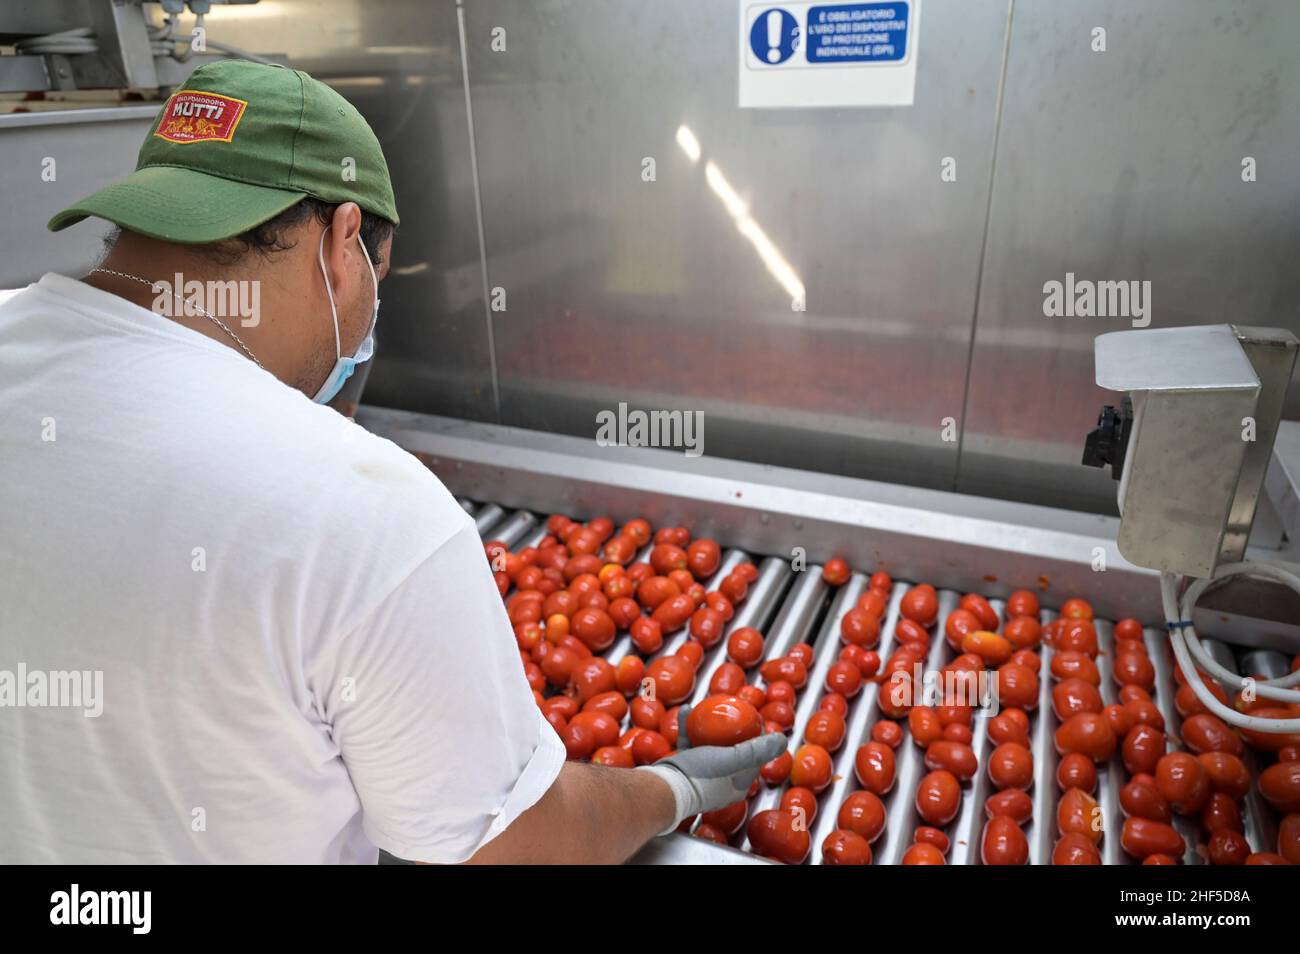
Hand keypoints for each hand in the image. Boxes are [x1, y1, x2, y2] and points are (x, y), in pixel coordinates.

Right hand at [636, 704, 786, 833]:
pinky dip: (689, 728)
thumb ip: (757, 751)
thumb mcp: (733, 760)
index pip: (753, 758)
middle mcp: (721, 782)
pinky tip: (687, 711)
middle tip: (730, 710)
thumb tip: (783, 739)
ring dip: (708, 725)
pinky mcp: (683, 768)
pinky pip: (689, 743)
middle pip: (731, 749)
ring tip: (708, 708)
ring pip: (708, 745)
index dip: (755, 737)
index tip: (753, 718)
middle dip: (730, 728)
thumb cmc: (700, 776)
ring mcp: (701, 776)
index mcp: (737, 786)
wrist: (663, 788)